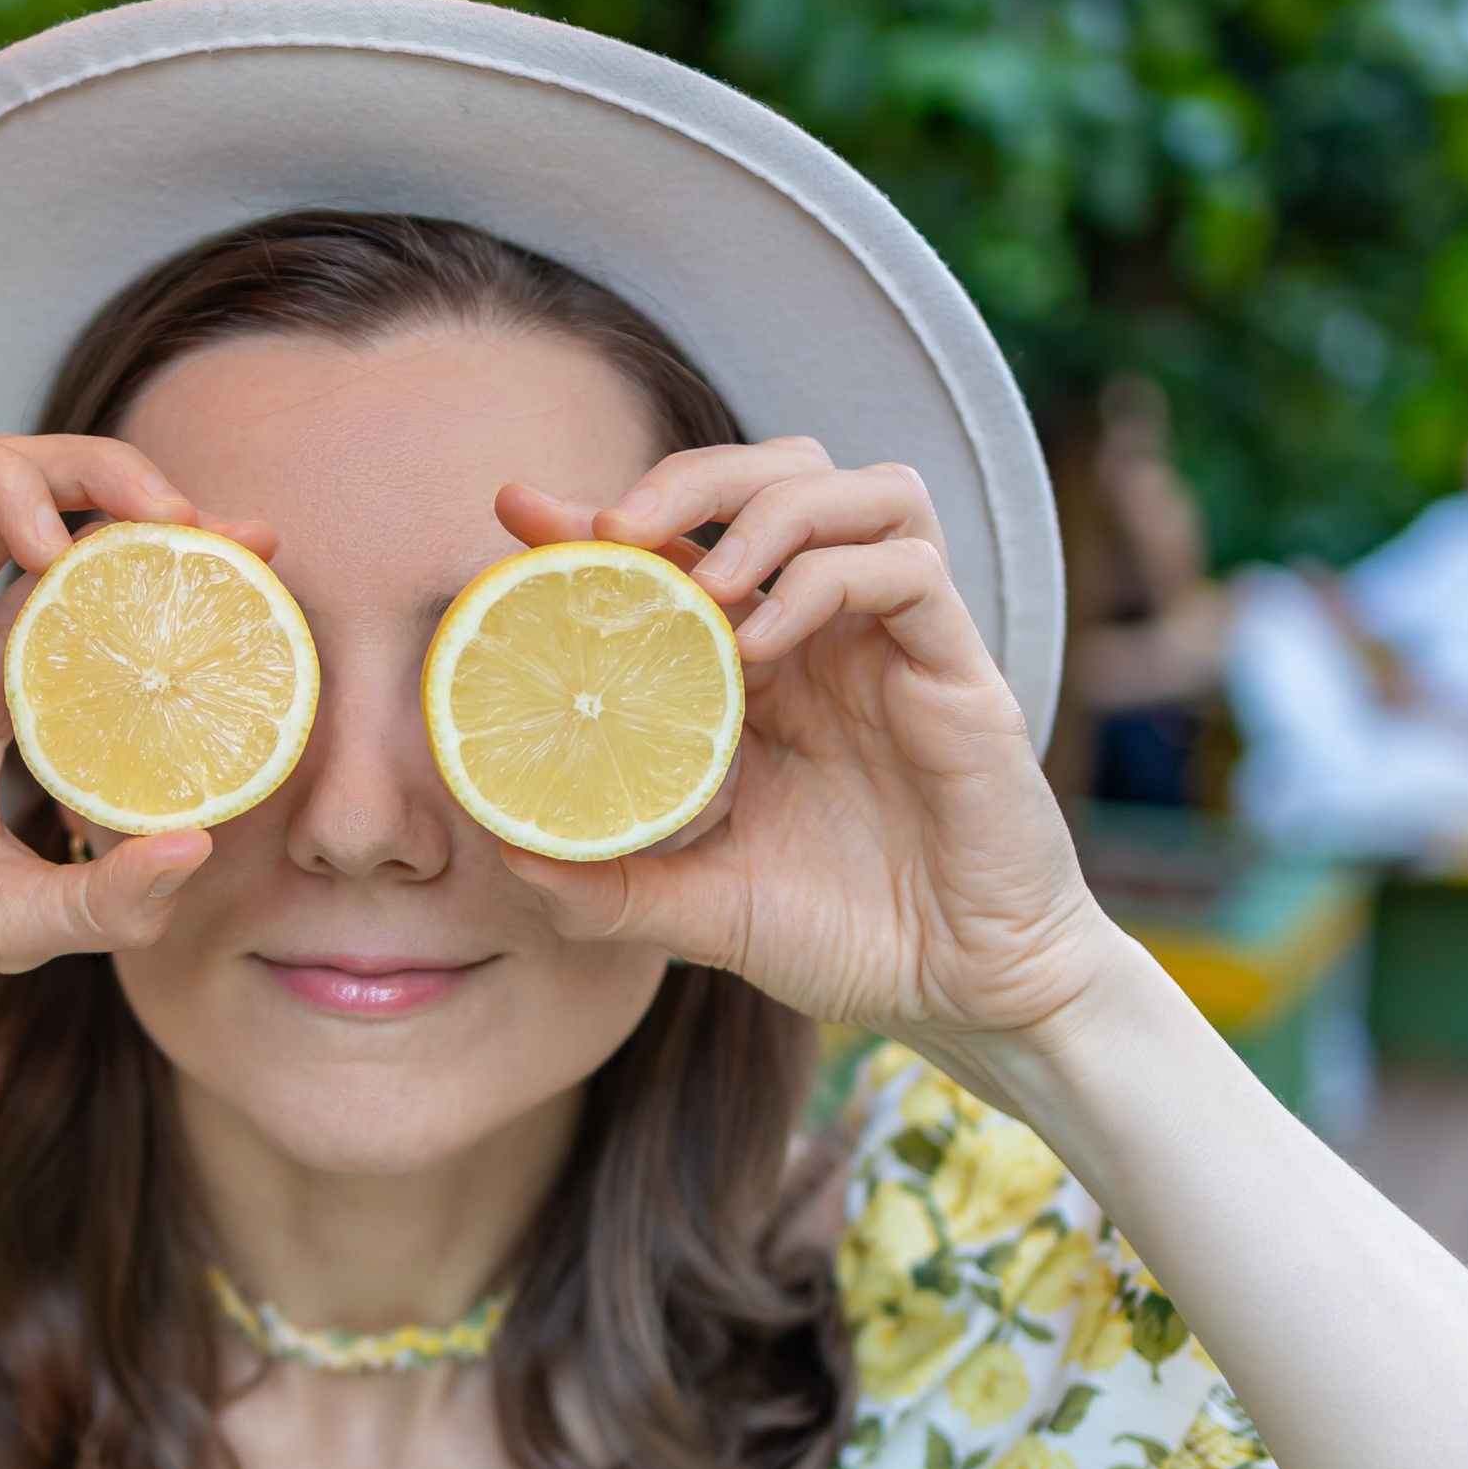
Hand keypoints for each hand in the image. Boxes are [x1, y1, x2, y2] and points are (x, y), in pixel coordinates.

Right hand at [0, 428, 253, 1025]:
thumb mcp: (16, 919)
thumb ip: (110, 897)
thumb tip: (202, 847)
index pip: (94, 565)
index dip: (167, 537)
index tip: (254, 543)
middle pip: (24, 481)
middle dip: (106, 469)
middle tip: (176, 514)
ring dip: (6, 469)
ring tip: (55, 544)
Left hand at [492, 442, 1112, 1051]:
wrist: (965, 994)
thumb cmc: (845, 938)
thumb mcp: (699, 912)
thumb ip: (607, 885)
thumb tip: (502, 848)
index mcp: (764, 667)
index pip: (686, 544)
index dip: (600, 511)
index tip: (517, 510)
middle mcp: (831, 633)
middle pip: (779, 474)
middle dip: (691, 475)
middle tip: (614, 530)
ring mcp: (898, 644)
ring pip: (858, 490)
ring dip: (770, 509)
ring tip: (708, 584)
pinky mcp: (960, 673)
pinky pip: (908, 571)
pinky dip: (831, 579)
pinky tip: (770, 644)